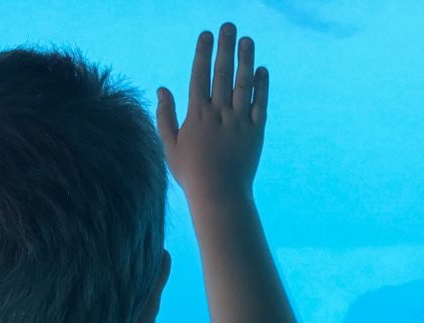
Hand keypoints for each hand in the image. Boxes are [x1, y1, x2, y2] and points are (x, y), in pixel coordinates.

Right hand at [156, 23, 268, 204]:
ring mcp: (239, 122)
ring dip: (245, 60)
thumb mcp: (170, 145)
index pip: (199, 75)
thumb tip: (161, 89)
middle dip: (225, 48)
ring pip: (243, 84)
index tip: (206, 34)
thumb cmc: (191, 173)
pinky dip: (261, 87)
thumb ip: (165, 116)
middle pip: (222, 73)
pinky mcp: (256, 132)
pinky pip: (259, 104)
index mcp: (197, 115)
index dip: (203, 53)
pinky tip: (262, 70)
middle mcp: (219, 114)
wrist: (219, 195)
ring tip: (247, 40)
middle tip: (229, 26)